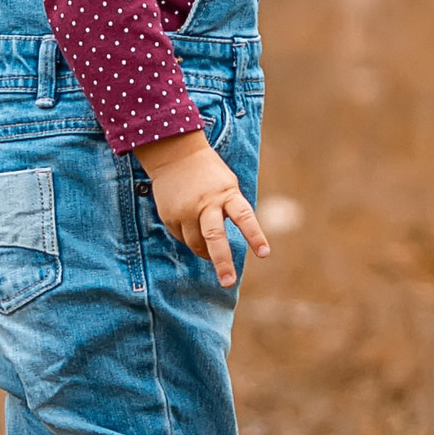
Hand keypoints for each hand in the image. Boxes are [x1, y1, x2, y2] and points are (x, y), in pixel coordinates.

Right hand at [137, 130, 271, 287]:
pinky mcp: (169, 215)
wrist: (174, 153)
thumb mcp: (227, 184)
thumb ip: (230, 209)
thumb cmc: (208, 172)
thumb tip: (228, 242)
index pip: (244, 217)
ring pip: (195, 243)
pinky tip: (188, 223)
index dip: (255, 236)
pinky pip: (181, 237)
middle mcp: (206, 203)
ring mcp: (185, 210)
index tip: (264, 253)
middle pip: (214, 236)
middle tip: (228, 281)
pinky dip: (188, 237)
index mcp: (226, 194)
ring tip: (208, 251)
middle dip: (222, 261)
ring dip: (204, 251)